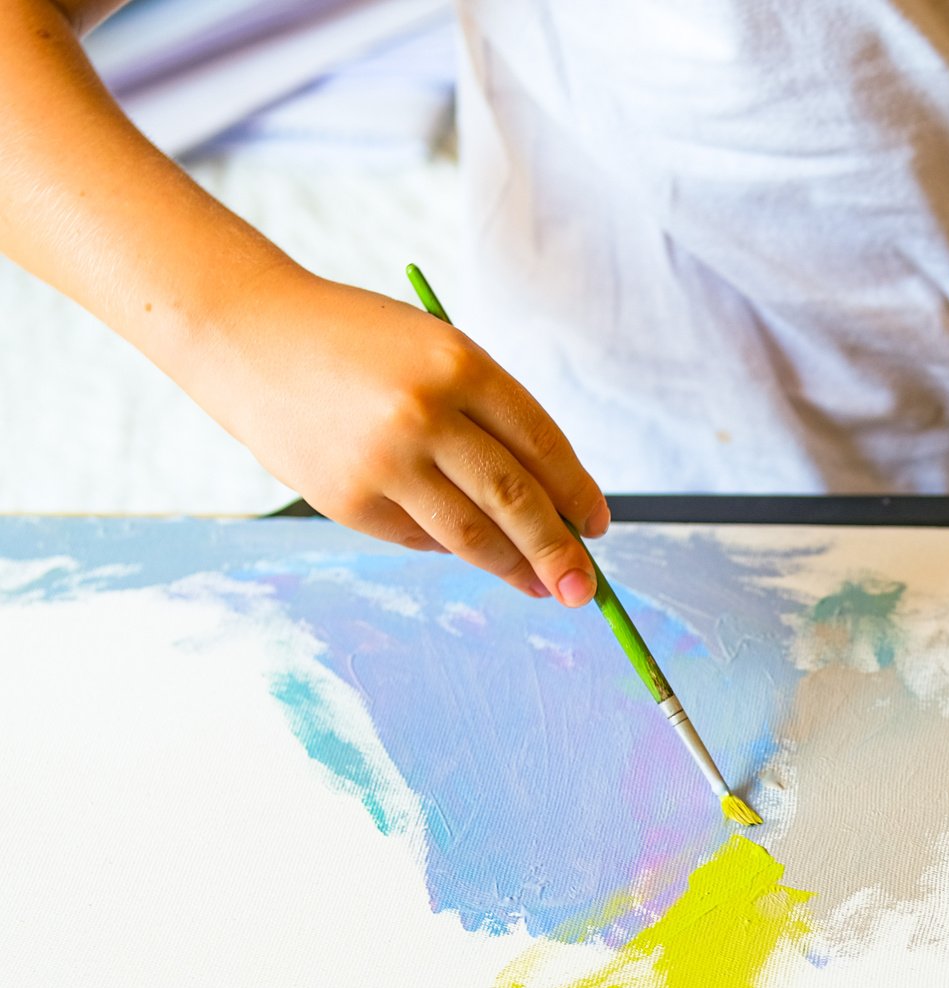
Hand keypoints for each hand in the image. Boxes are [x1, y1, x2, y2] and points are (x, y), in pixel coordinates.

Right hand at [188, 268, 608, 602]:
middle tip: (586, 587)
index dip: (578, 494)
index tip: (597, 528)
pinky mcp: (348, 501)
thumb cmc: (363, 347)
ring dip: (514, 567)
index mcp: (461, 364)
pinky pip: (419, 537)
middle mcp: (424, 414)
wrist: (249, 336)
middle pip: (516, 500)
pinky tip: (458, 541)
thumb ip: (490, 421)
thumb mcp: (437, 355)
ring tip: (541, 585)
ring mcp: (383, 462)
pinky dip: (447, 544)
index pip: (543, 446)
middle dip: (558, 552)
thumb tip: (551, 510)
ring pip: (471, 534)